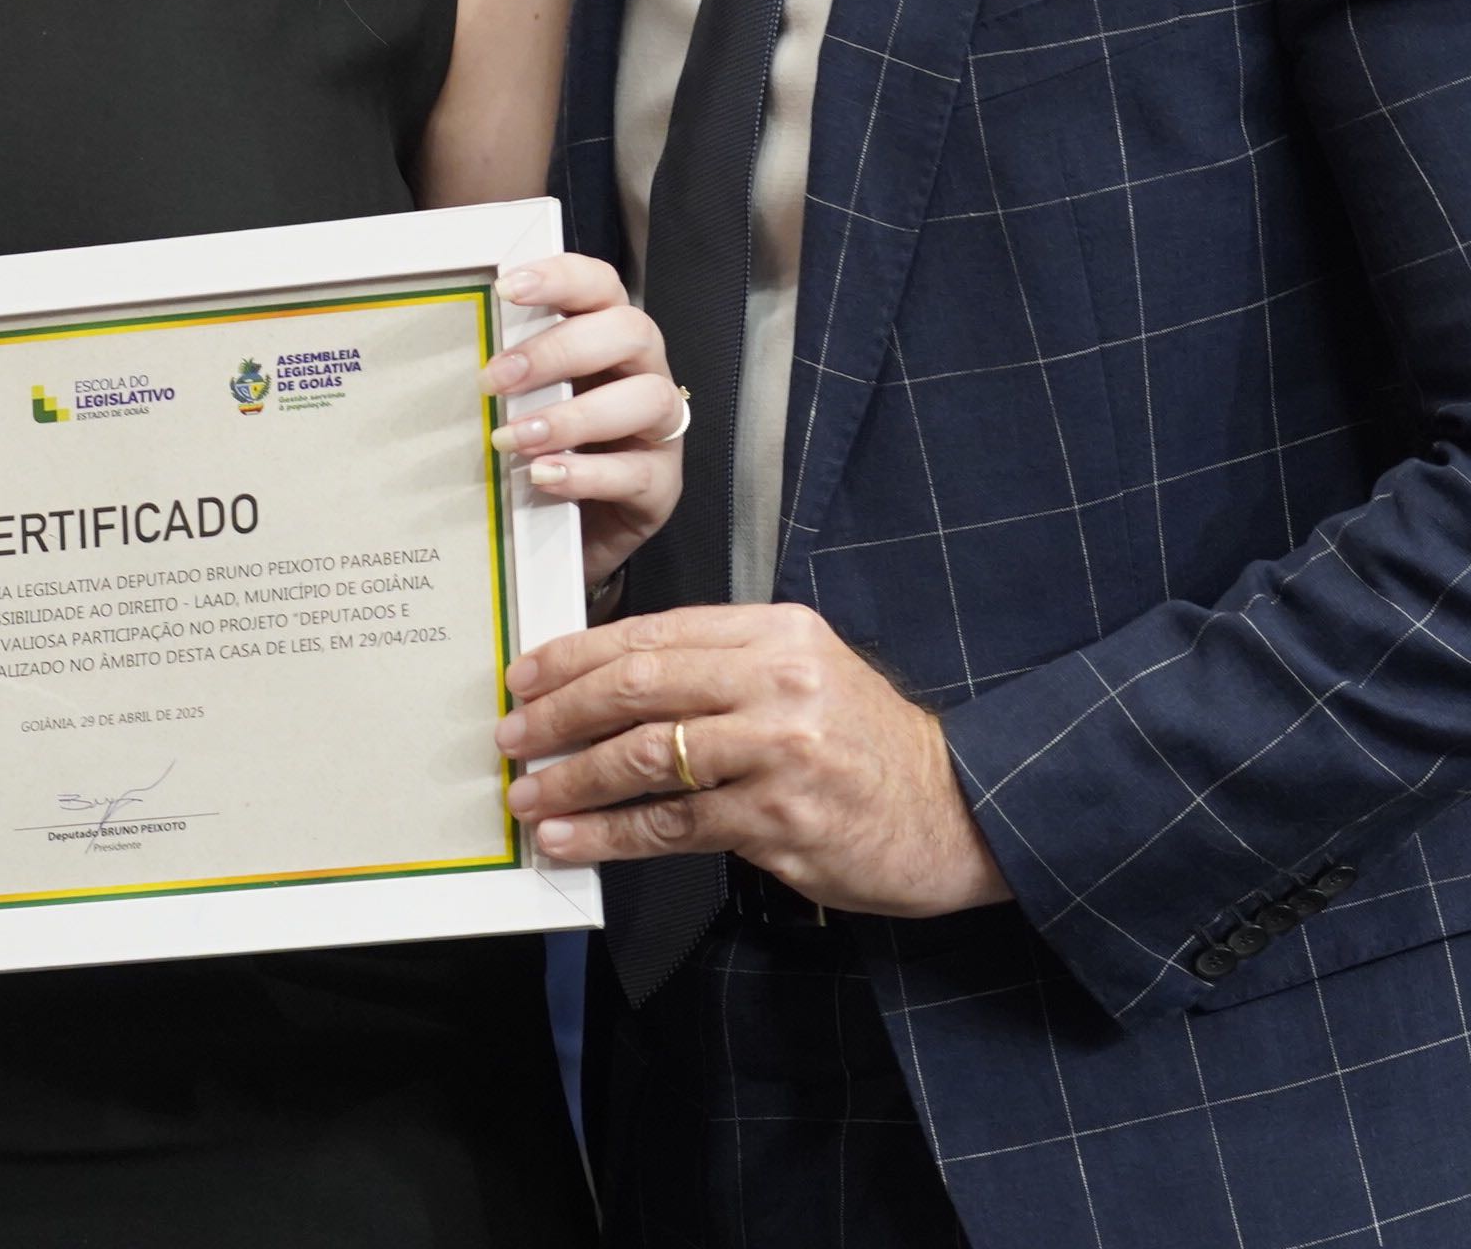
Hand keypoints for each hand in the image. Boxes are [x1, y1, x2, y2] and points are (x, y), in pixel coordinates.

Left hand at [484, 255, 682, 593]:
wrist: (569, 537)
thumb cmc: (545, 453)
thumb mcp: (524, 404)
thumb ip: (507, 376)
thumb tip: (444, 353)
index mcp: (609, 340)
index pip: (601, 287)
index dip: (561, 278)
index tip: (507, 288)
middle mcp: (644, 374)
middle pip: (631, 331)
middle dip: (561, 349)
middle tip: (497, 378)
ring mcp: (660, 430)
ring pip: (648, 398)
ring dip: (575, 415)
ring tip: (516, 437)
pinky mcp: (662, 485)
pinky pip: (637, 472)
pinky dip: (586, 473)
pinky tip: (544, 476)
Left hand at [495, 604, 1011, 918]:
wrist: (957, 810)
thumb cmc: (867, 747)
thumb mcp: (804, 675)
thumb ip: (721, 670)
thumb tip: (611, 687)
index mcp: (777, 631)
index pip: (654, 632)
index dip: (576, 654)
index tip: (527, 675)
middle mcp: (778, 679)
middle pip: (639, 684)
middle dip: (559, 711)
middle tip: (513, 734)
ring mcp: (779, 748)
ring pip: (645, 755)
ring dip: (572, 777)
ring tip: (528, 795)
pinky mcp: (779, 816)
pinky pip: (672, 824)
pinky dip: (610, 833)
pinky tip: (572, 839)